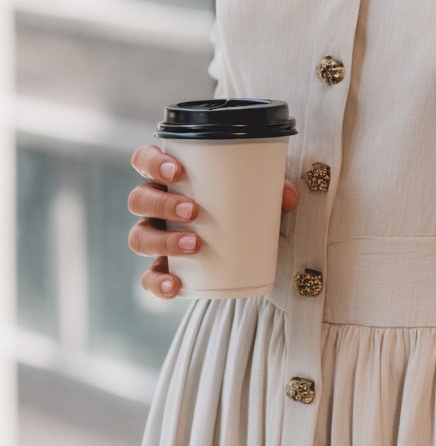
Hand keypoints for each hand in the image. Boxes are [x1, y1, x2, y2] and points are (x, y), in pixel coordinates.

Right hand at [128, 144, 297, 299]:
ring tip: (193, 244)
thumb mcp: (257, 191)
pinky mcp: (163, 268)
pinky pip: (149, 278)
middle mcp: (156, 206)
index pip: (144, 160)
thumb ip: (274, 189)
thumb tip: (287, 197)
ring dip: (162, 241)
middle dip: (163, 204)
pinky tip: (176, 285)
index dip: (152, 162)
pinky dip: (159, 283)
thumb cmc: (242, 204)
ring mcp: (155, 237)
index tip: (177, 170)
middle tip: (193, 210)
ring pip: (138, 237)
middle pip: (139, 199)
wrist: (245, 243)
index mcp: (171, 178)